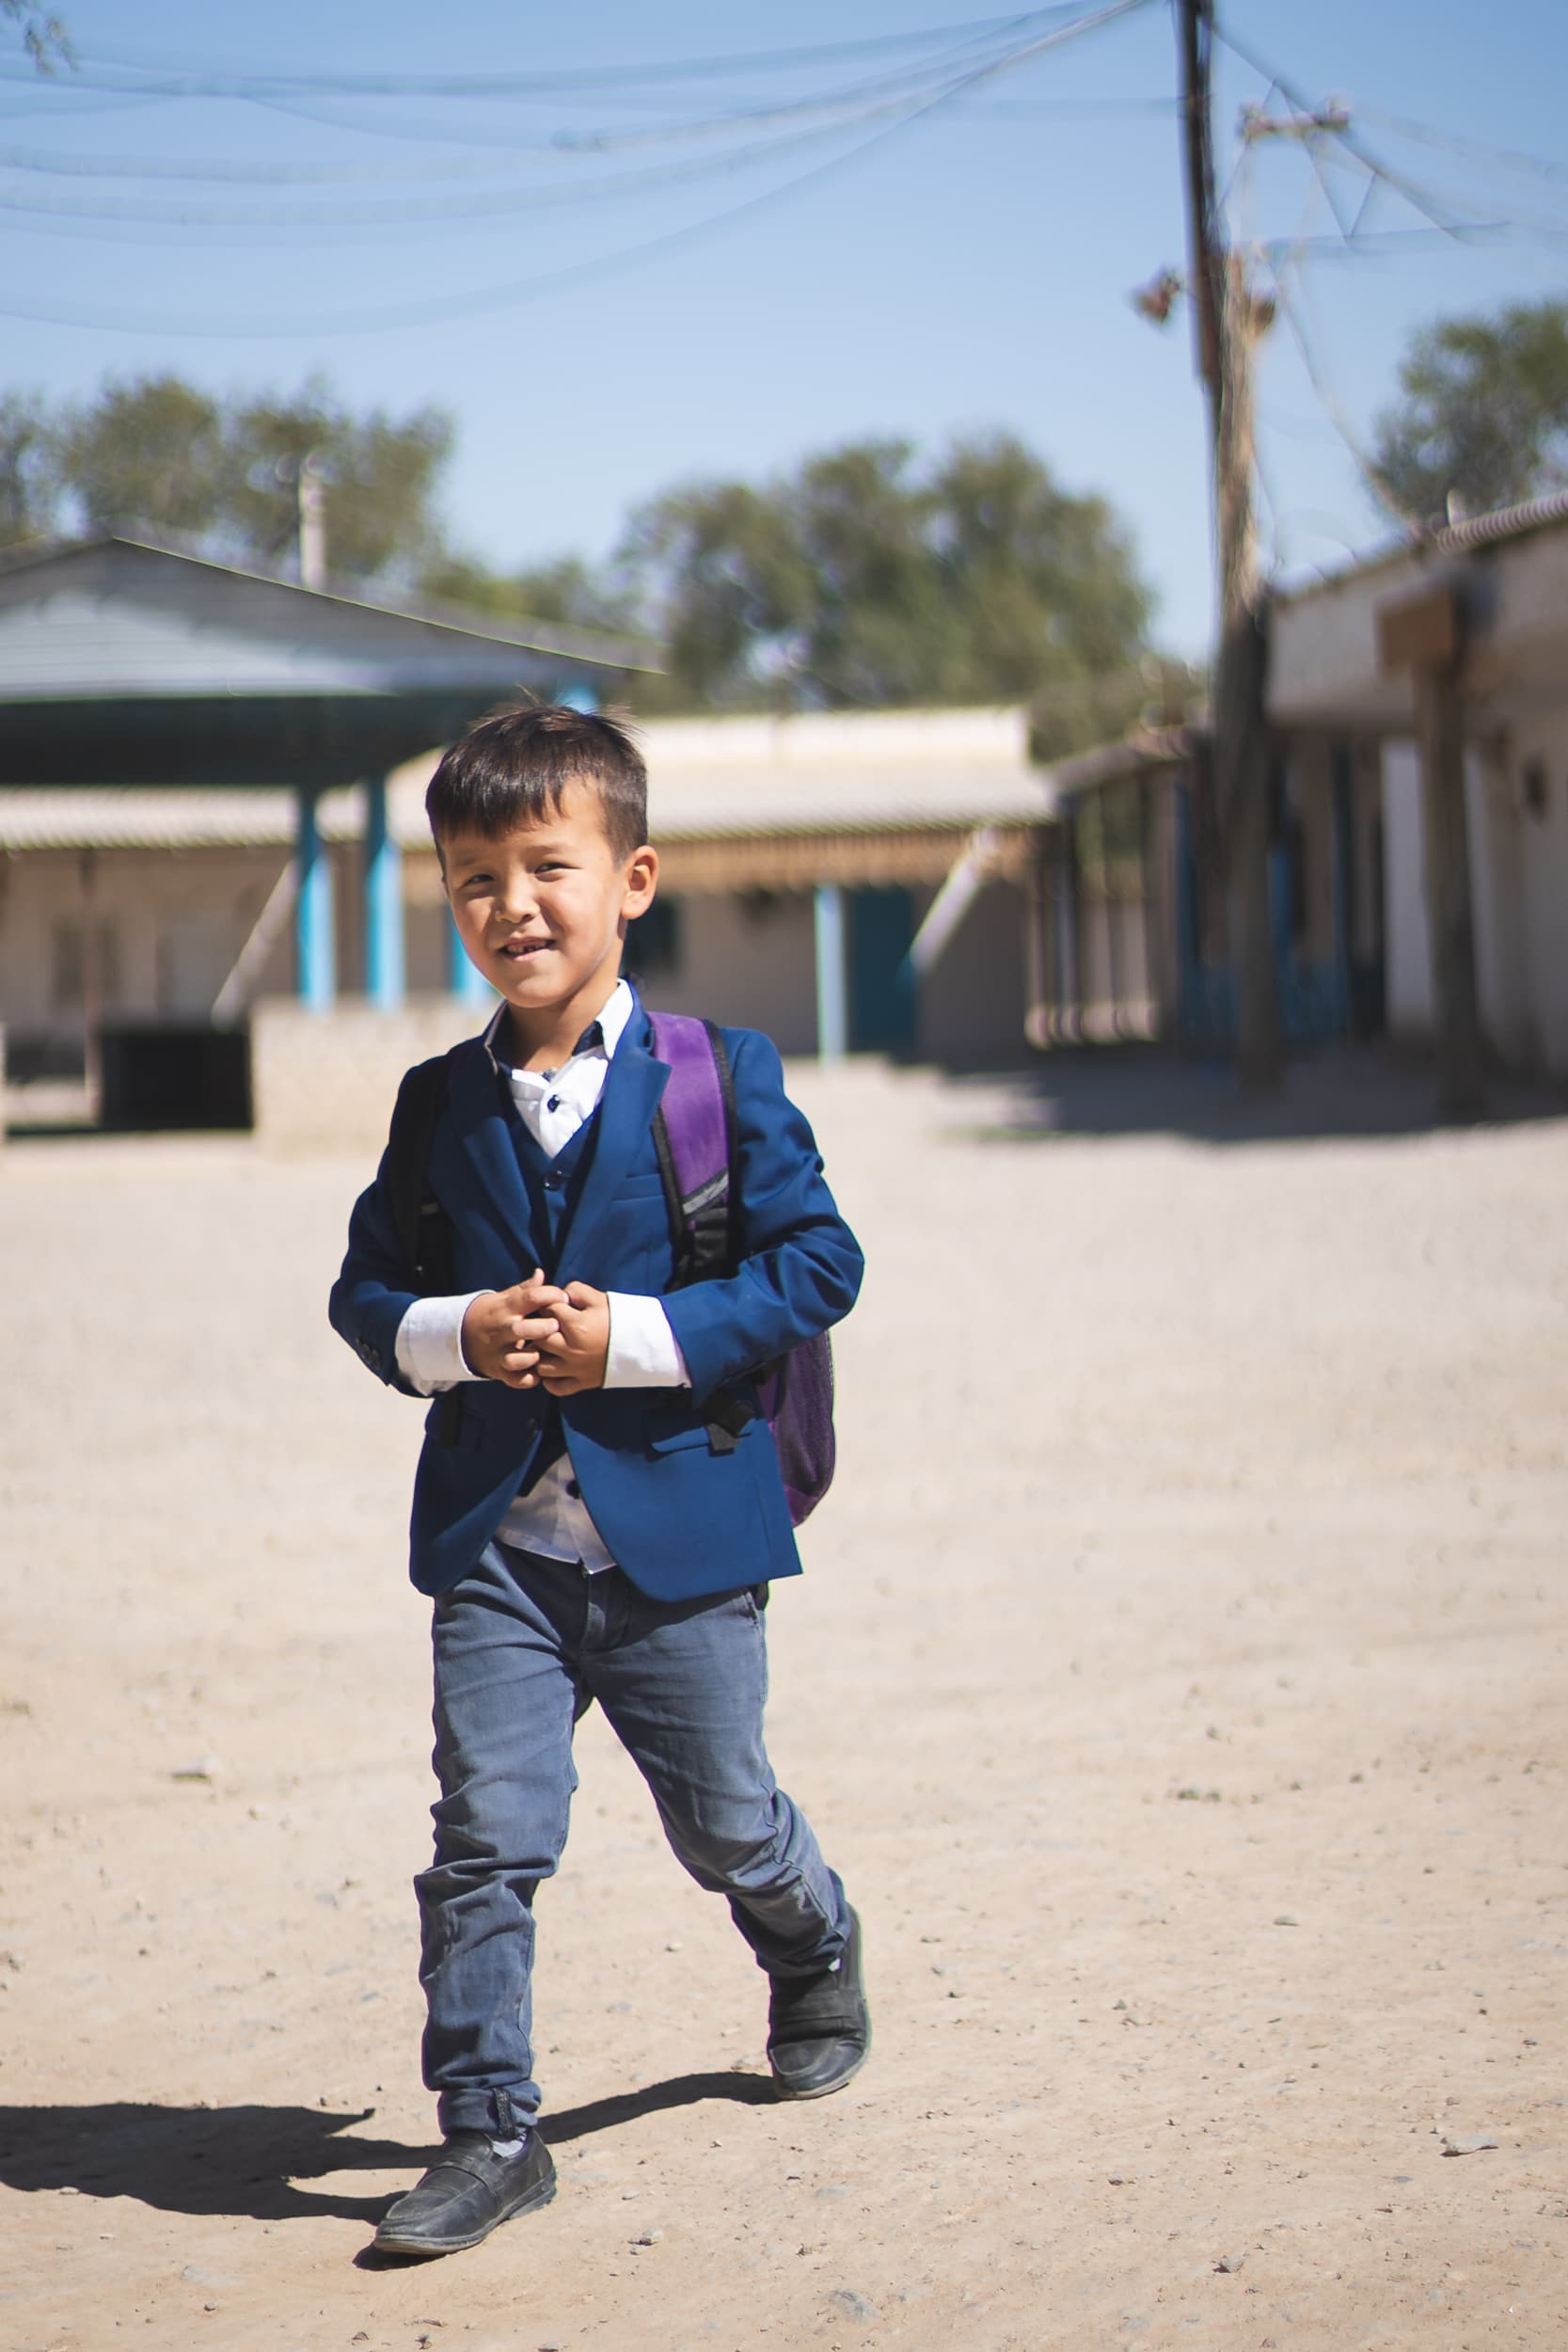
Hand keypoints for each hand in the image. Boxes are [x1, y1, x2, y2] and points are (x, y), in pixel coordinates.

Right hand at [460, 1269, 566, 1388]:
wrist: (462, 1336)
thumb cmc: (494, 1313)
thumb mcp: (505, 1298)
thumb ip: (525, 1289)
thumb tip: (540, 1273)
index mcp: (506, 1308)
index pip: (530, 1297)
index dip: (551, 1294)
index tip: (564, 1298)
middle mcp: (502, 1331)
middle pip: (521, 1330)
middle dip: (542, 1328)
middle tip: (557, 1326)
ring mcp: (499, 1353)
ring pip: (517, 1359)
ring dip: (534, 1357)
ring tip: (544, 1352)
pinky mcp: (500, 1372)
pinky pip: (517, 1380)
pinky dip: (530, 1379)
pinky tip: (540, 1371)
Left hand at [535, 1281, 610, 1396]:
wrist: (644, 1344)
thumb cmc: (621, 1318)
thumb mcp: (599, 1299)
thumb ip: (575, 1291)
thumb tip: (558, 1295)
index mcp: (576, 1325)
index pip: (547, 1310)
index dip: (548, 1304)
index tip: (555, 1305)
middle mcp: (571, 1349)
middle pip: (538, 1339)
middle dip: (539, 1329)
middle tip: (547, 1326)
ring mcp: (576, 1369)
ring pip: (541, 1366)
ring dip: (541, 1356)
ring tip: (548, 1348)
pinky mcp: (582, 1382)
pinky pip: (556, 1387)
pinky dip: (550, 1380)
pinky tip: (555, 1367)